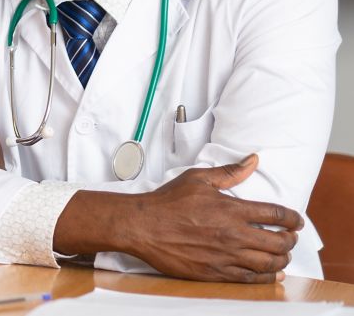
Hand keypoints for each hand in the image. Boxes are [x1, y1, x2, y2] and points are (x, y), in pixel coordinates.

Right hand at [57, 154, 301, 282]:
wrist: (142, 226)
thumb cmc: (168, 201)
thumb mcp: (198, 179)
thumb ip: (230, 172)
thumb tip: (253, 160)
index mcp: (232, 210)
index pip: (277, 215)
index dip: (293, 219)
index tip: (296, 221)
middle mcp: (234, 235)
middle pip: (279, 243)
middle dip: (290, 240)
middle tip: (289, 238)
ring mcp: (227, 256)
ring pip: (270, 264)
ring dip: (282, 260)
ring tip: (281, 255)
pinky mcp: (216, 272)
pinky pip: (251, 279)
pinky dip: (266, 277)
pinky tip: (270, 272)